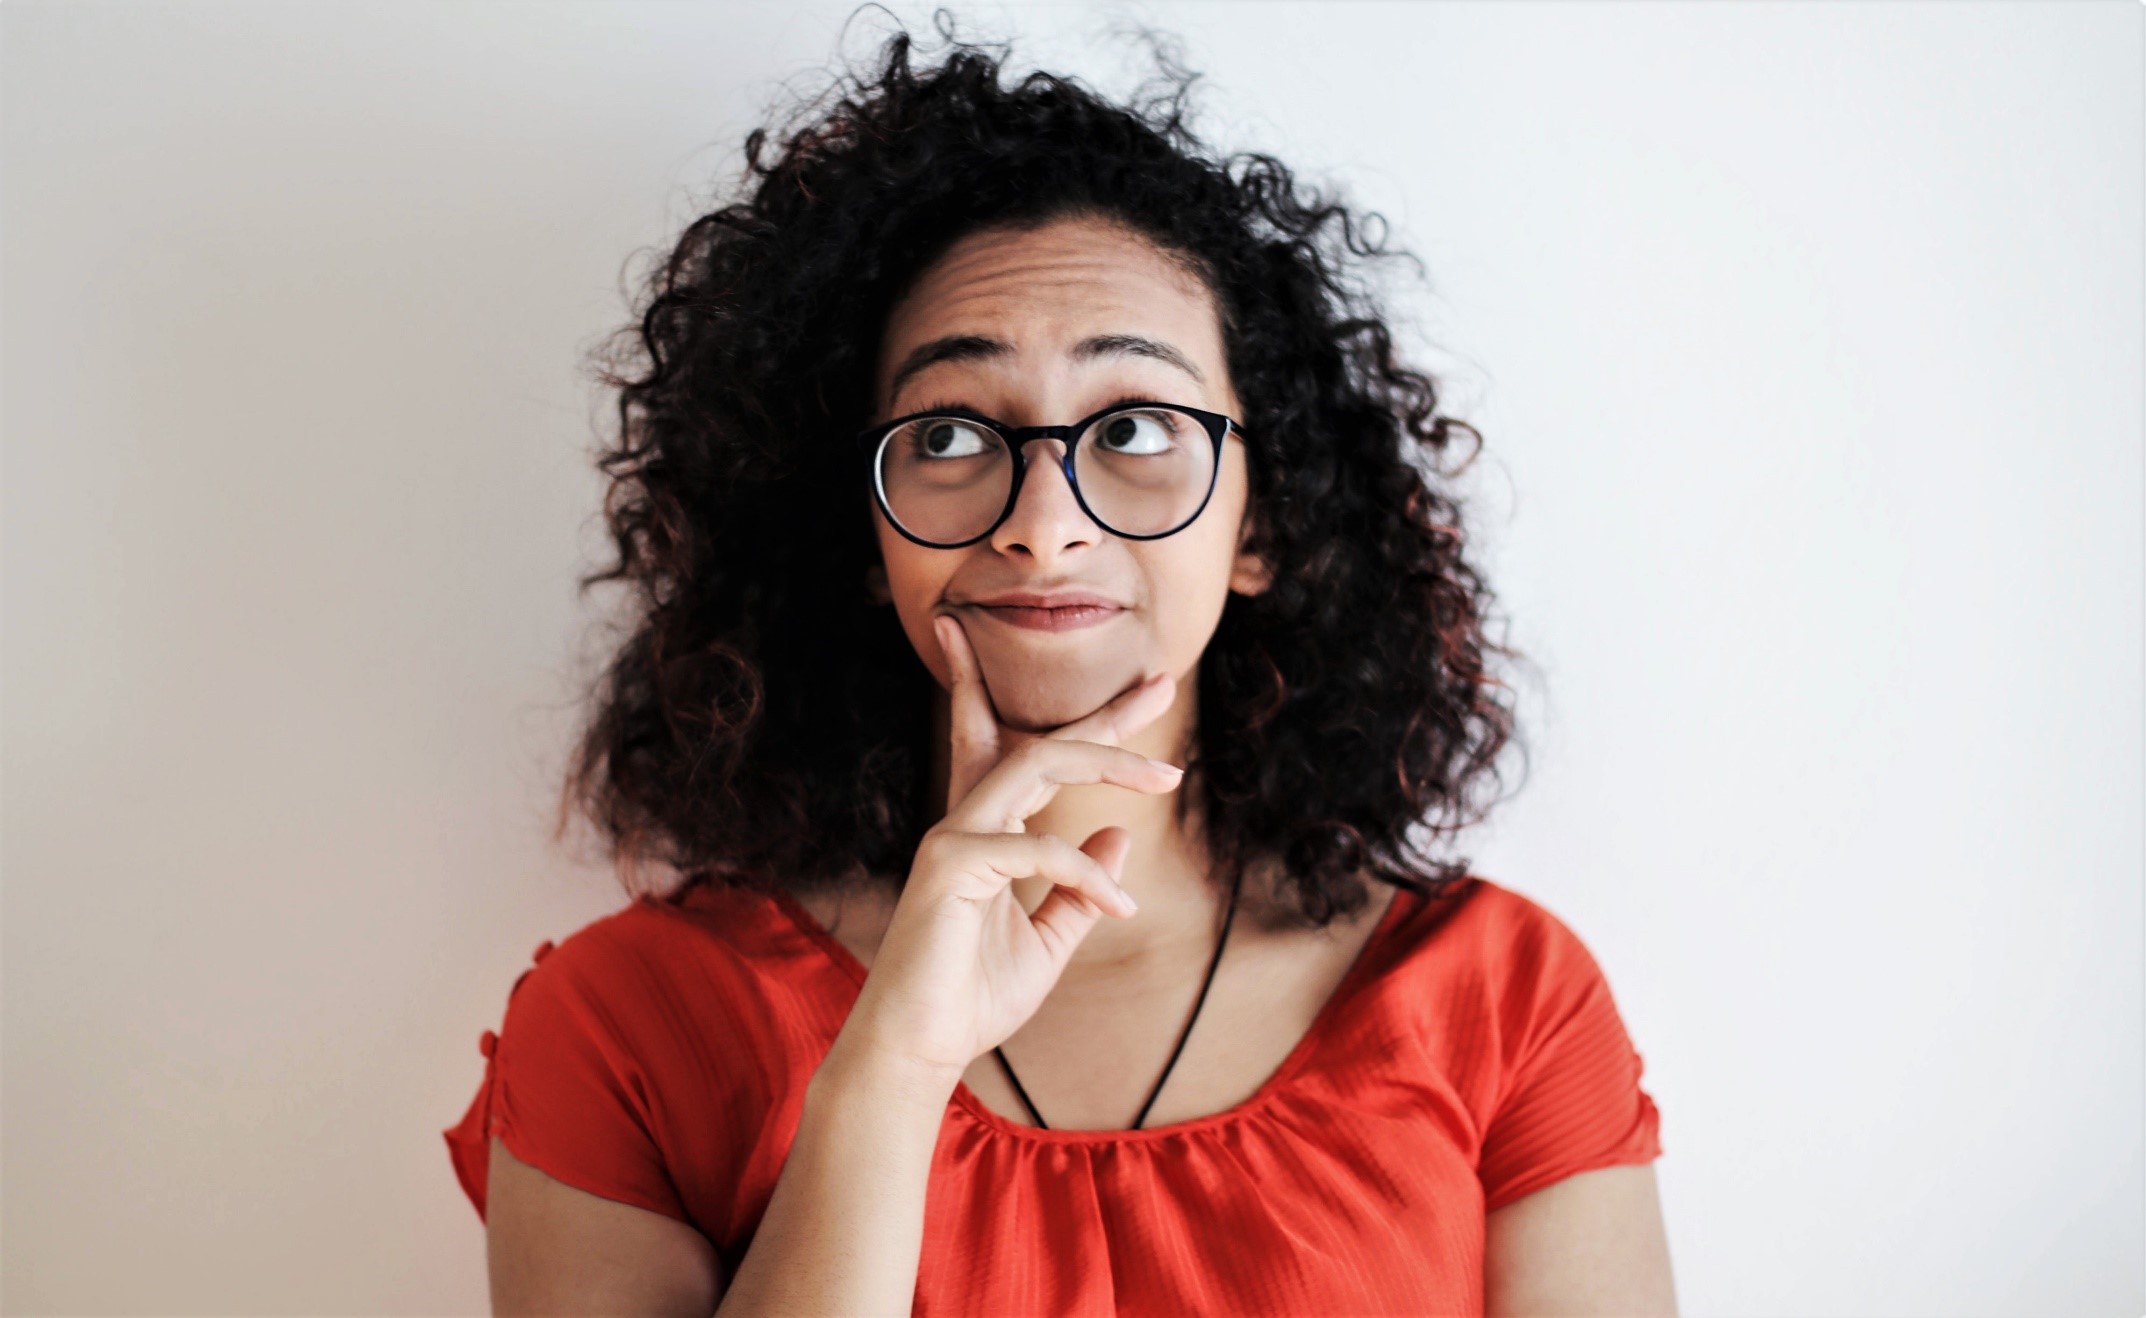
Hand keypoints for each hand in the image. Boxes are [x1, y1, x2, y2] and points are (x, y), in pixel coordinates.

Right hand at [830, 613, 1181, 1085]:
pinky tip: (1120, 908)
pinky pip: (1036, 848)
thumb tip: (1118, 833)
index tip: (1148, 698)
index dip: (1091, 729)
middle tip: (1163, 687)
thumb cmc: (973, 996)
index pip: (1036, 761)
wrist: (920, 1047)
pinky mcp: (950, 865)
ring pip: (1036, 765)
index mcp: (988, 834)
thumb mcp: (1047, 941)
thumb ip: (1079, 889)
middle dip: (1104, 716)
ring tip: (1166, 777)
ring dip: (1107, 762)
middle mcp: (968, 822)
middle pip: (1041, 745)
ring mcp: (954, 838)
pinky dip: (1086, 875)